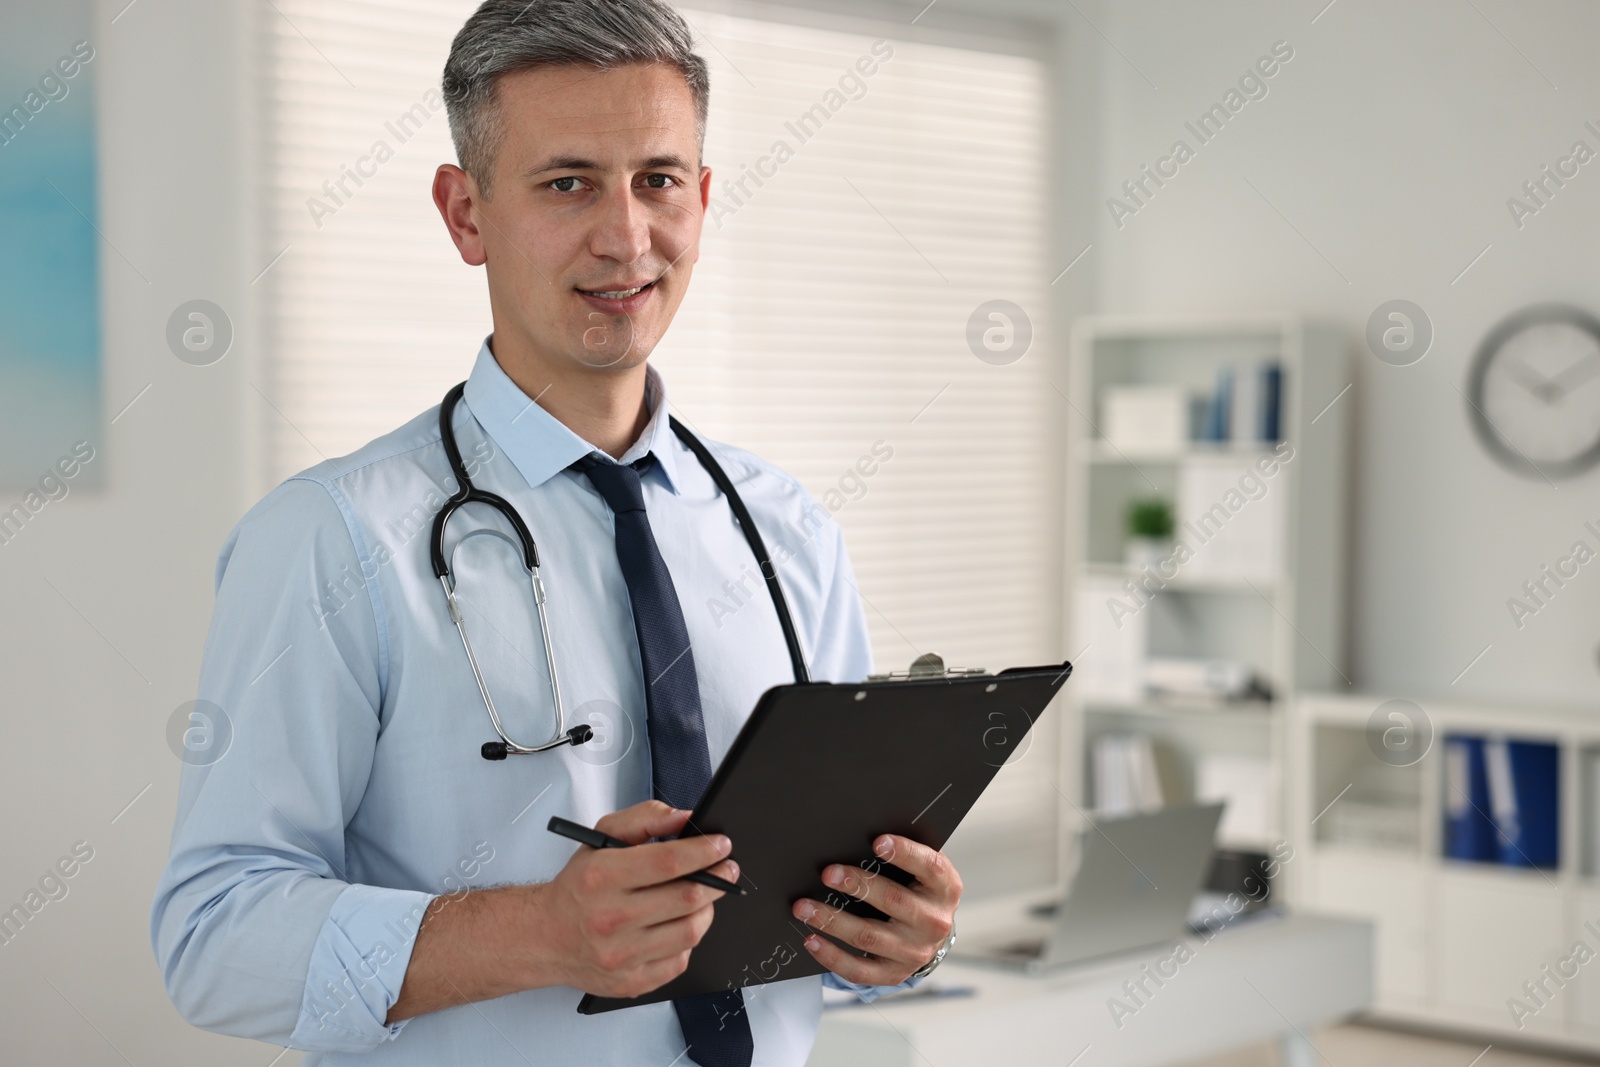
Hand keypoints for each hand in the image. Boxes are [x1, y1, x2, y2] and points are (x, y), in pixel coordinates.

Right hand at [531, 800, 738, 998]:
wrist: (546, 936)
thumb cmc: (579, 886)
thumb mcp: (602, 837)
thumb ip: (645, 818)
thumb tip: (685, 819)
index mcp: (601, 877)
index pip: (668, 862)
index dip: (703, 852)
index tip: (722, 845)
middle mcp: (609, 918)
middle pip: (686, 898)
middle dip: (717, 880)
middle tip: (727, 869)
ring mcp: (621, 955)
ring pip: (690, 931)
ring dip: (707, 909)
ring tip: (703, 896)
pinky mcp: (631, 982)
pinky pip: (680, 960)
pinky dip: (687, 940)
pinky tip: (678, 925)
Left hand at [791, 834, 960, 985]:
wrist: (931, 932)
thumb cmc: (919, 889)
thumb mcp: (923, 869)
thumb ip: (904, 852)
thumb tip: (861, 832)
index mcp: (945, 888)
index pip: (929, 867)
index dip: (905, 853)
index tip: (877, 842)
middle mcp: (934, 922)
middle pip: (893, 901)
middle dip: (857, 885)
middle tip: (827, 873)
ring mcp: (914, 952)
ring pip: (868, 937)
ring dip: (832, 920)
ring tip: (804, 907)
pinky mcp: (893, 973)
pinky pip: (859, 970)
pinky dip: (831, 956)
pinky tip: (811, 940)